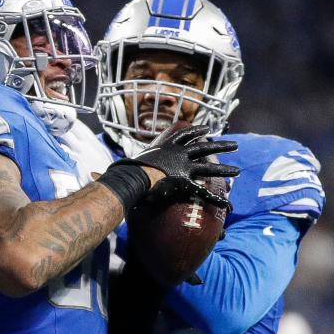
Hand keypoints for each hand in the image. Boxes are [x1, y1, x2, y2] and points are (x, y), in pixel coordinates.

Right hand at [114, 125, 238, 207]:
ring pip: (209, 166)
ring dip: (225, 168)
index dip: (195, 132)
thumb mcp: (125, 166)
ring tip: (238, 170)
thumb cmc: (126, 171)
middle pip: (203, 147)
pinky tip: (227, 203)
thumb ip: (119, 169)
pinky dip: (215, 198)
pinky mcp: (185, 181)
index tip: (206, 129)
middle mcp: (178, 154)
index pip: (183, 136)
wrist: (132, 176)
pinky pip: (203, 190)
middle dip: (220, 145)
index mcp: (166, 148)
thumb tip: (95, 175)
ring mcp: (183, 167)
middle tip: (234, 144)